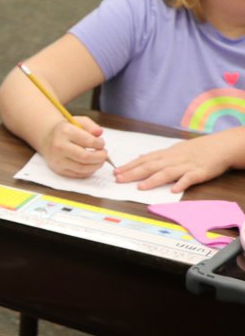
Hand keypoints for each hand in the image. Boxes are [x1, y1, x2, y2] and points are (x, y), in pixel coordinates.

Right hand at [40, 116, 109, 177]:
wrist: (47, 138)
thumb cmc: (66, 130)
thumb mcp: (78, 122)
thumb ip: (91, 126)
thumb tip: (99, 133)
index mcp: (65, 132)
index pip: (89, 141)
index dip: (100, 144)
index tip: (101, 143)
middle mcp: (59, 146)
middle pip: (85, 157)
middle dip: (100, 157)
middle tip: (104, 154)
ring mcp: (58, 159)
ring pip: (82, 168)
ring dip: (96, 166)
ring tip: (100, 160)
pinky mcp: (58, 169)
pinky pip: (77, 174)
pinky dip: (88, 171)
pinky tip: (91, 165)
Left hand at [115, 134, 233, 192]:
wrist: (220, 146)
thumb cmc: (195, 149)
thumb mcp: (174, 149)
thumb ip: (157, 156)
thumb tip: (140, 158)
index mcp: (166, 154)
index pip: (144, 160)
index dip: (129, 166)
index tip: (116, 172)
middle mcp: (173, 159)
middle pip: (151, 166)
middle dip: (134, 173)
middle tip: (119, 179)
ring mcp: (186, 166)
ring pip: (167, 173)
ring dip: (153, 180)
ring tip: (141, 187)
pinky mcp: (200, 172)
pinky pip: (190, 178)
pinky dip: (182, 183)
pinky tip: (174, 190)